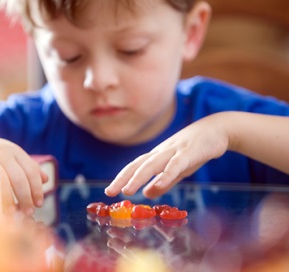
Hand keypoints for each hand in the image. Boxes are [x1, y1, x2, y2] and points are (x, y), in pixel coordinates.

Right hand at [0, 138, 47, 213]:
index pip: (31, 171)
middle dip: (25, 197)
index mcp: (14, 151)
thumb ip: (29, 167)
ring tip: (13, 212)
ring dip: (8, 199)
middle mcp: (1, 153)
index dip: (36, 189)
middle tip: (28, 211)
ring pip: (0, 182)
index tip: (39, 204)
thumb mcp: (13, 156)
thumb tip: (45, 179)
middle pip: (18, 178)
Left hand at [105, 113, 229, 198]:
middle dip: (122, 178)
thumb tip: (147, 194)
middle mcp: (161, 152)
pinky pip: (175, 164)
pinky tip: (157, 185)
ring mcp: (174, 151)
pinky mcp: (189, 152)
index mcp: (157, 156)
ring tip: (127, 190)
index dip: (121, 178)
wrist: (217, 129)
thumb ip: (163, 182)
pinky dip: (166, 174)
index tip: (109, 191)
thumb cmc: (195, 150)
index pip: (135, 167)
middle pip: (138, 165)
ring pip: (152, 164)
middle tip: (110, 192)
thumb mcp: (177, 169)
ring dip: (138, 177)